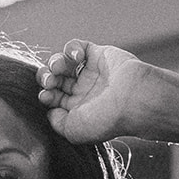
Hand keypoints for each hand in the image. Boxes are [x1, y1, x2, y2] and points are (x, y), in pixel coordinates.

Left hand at [36, 40, 152, 143]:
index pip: (53, 99)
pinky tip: (76, 57)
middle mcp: (84, 91)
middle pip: (55, 80)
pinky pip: (78, 46)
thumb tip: (50, 110)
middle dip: (46, 78)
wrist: (133, 100)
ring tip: (58, 67)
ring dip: (54, 62)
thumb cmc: (106, 120)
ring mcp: (91, 73)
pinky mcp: (99, 55)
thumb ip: (56, 122)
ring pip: (63, 62)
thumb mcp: (73, 131)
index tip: (46, 96)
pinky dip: (71, 48)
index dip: (45, 94)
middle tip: (50, 81)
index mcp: (78, 110)